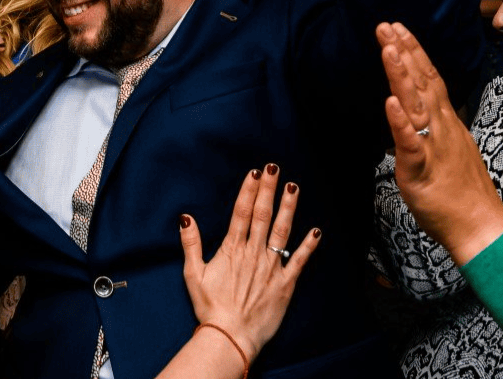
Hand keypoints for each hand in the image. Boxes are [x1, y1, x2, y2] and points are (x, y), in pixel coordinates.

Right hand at [178, 164, 319, 364]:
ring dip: (288, 207)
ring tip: (293, 187)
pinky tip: (316, 231)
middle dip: (269, 189)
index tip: (254, 173)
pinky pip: (299, 261)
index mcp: (232, 249)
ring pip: (282, 231)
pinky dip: (308, 245)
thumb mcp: (193, 274)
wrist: (230, 336)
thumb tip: (185, 217)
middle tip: (274, 168)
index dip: (248, 190)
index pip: (241, 212)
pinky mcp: (285, 284)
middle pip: (262, 214)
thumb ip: (191, 243)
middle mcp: (254, 253)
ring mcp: (271, 268)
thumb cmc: (210, 307)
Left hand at [376, 22, 502, 264]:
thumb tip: (416, 115)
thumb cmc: (463, 193)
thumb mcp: (448, 150)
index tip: (398, 29)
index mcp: (445, 123)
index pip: (429, 79)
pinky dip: (399, 121)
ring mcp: (433, 146)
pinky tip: (389, 102)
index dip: (413, 53)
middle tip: (385, 24)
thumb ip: (433, 129)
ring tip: (387, 47)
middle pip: (421, 82)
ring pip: (415, 104)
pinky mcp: (421, 169)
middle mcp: (441, 127)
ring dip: (401, 74)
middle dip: (403, 51)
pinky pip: (409, 142)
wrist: (481, 227)